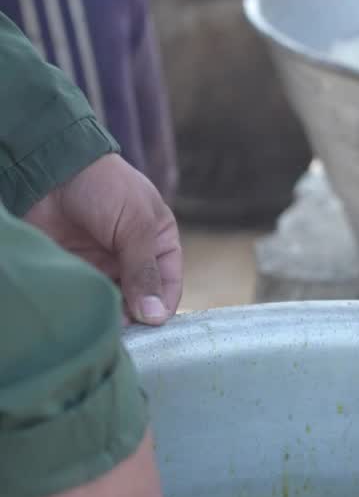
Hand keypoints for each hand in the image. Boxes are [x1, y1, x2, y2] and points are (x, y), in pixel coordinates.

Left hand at [24, 154, 181, 325]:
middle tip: (122, 328)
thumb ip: (143, 271)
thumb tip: (155, 317)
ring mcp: (103, 265)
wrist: (52, 169)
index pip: (168, 286)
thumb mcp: (135, 226)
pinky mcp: (75, 269)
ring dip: (109, 314)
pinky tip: (84, 313)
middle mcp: (134, 259)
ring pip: (113, 302)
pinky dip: (87, 306)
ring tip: (102, 323)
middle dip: (134, 316)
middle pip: (141, 300)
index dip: (162, 307)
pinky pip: (86, 296)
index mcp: (160, 244)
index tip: (150, 324)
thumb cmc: (105, 188)